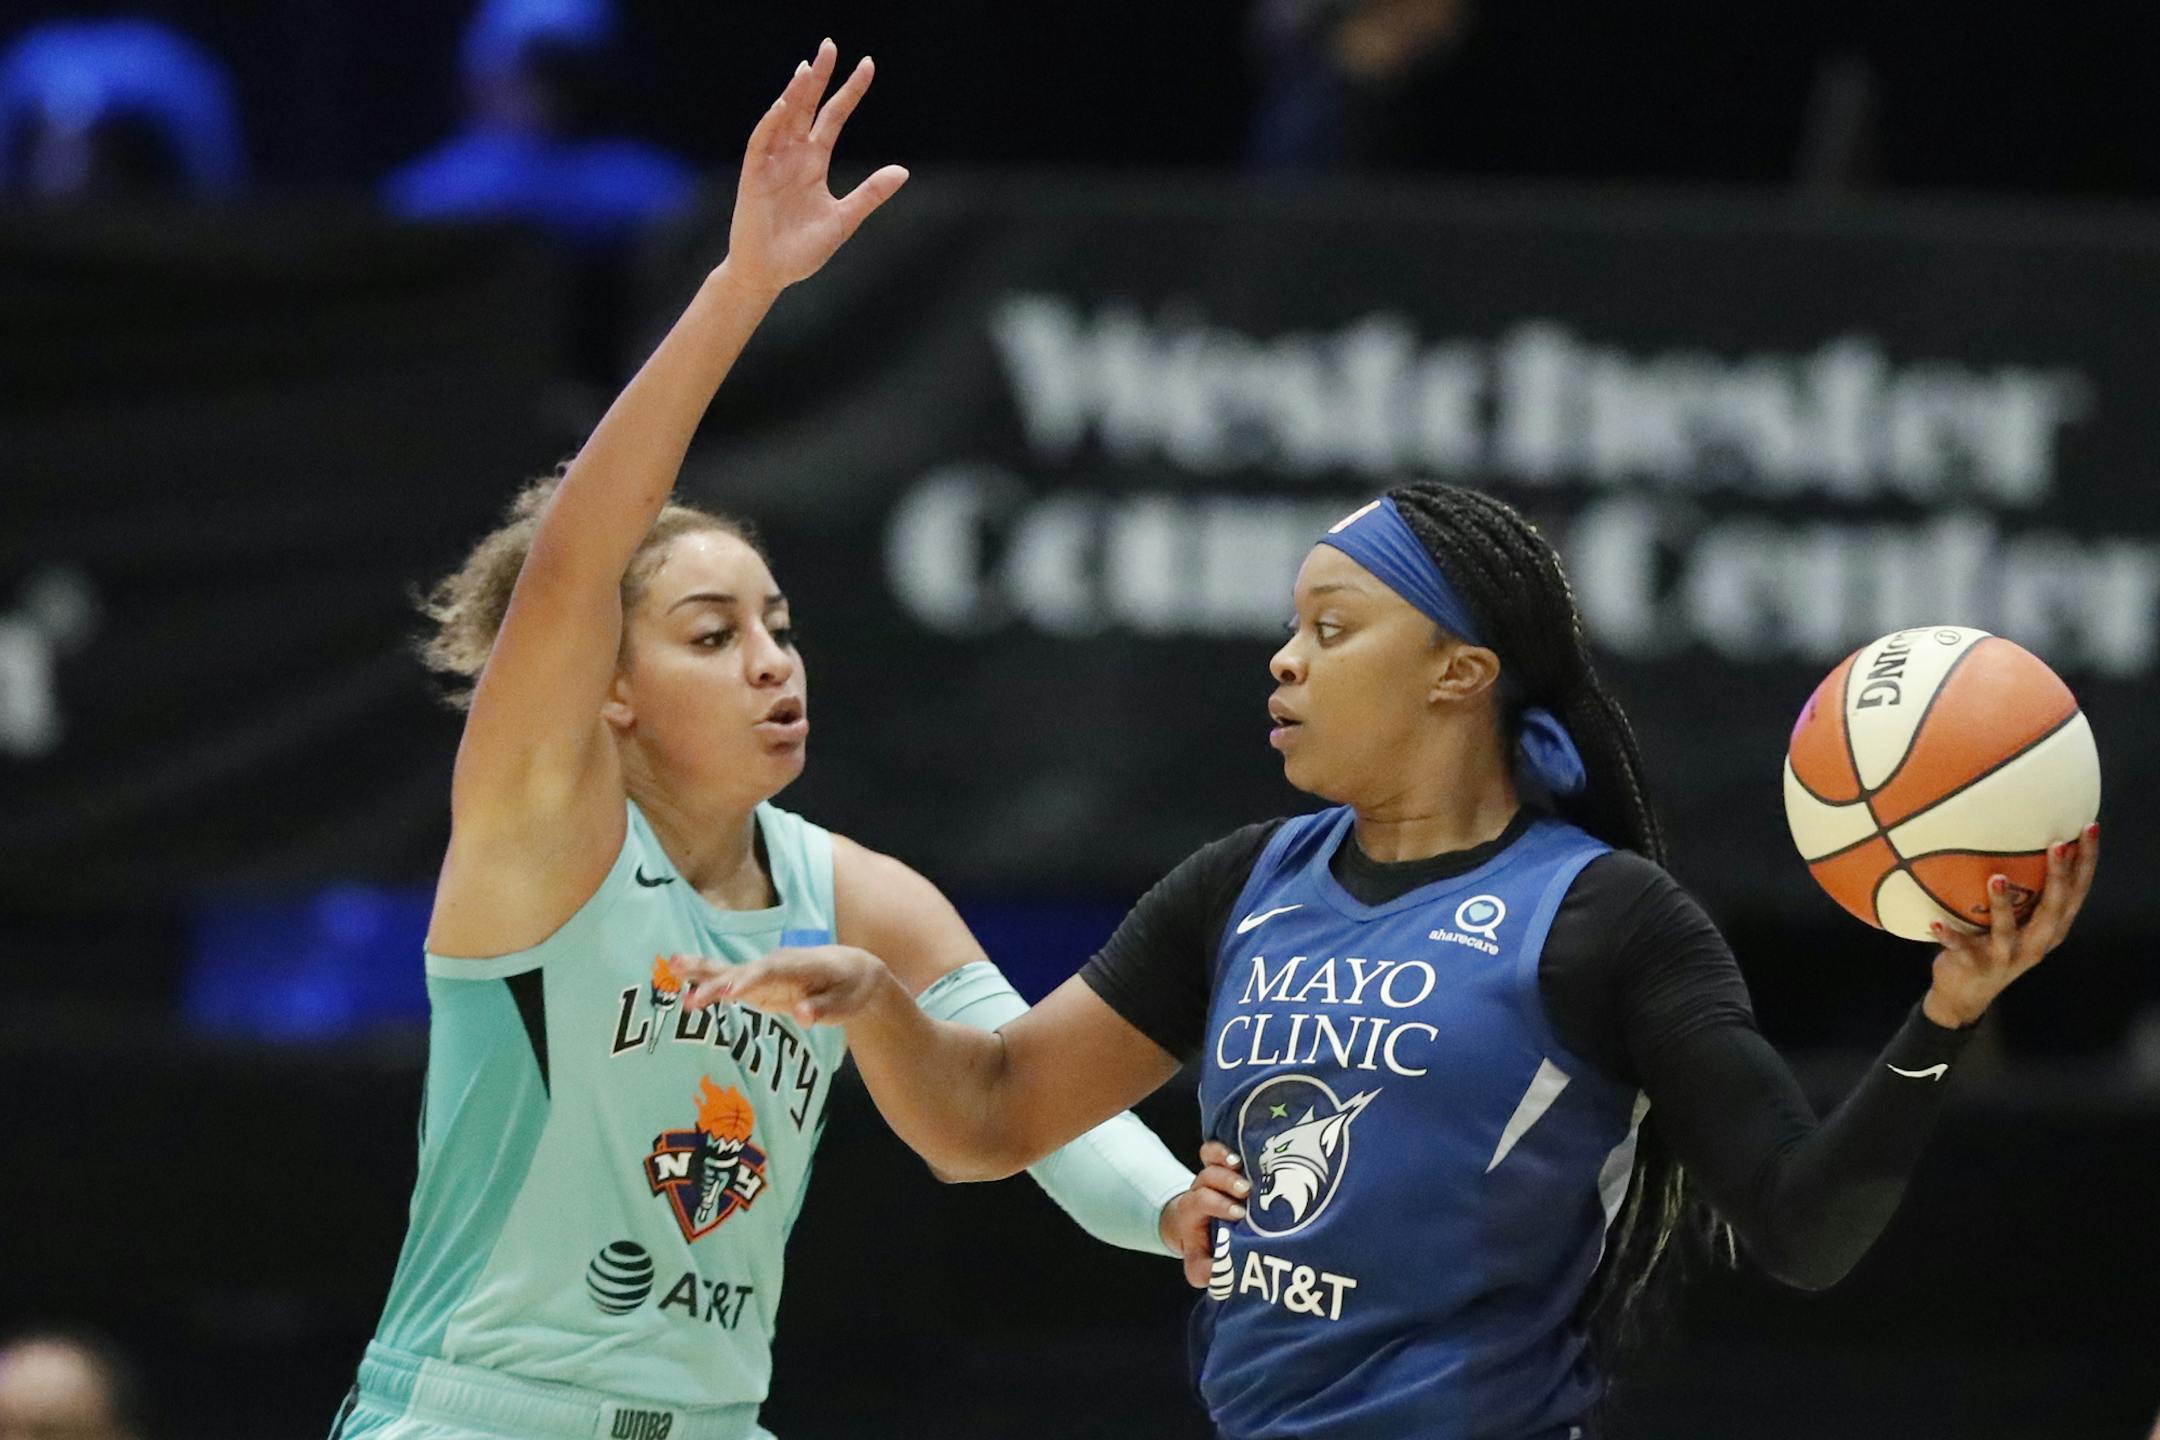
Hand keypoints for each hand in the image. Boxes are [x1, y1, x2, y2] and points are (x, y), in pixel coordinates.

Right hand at [680, 944, 890, 1025]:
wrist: (852, 969)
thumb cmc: (849, 987)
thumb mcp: (845, 1002)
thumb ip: (823, 1009)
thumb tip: (801, 1015)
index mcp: (798, 965)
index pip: (770, 972)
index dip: (749, 981)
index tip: (729, 992)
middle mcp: (775, 963)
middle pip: (742, 970)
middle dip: (716, 982)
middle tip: (689, 998)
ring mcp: (763, 972)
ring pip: (728, 970)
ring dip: (700, 972)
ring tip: (671, 966)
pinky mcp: (755, 983)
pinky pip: (727, 981)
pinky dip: (704, 982)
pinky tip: (680, 983)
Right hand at [724, 38, 908, 296]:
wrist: (769, 275)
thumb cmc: (802, 250)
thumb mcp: (844, 220)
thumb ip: (870, 194)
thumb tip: (903, 171)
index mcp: (814, 162)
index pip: (834, 116)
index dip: (850, 92)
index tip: (868, 65)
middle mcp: (793, 156)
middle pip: (807, 107)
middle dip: (818, 78)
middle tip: (830, 46)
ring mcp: (771, 164)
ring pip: (784, 119)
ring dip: (795, 94)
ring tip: (809, 69)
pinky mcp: (753, 178)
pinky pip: (761, 144)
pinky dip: (771, 124)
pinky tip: (783, 106)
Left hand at [1162, 1141, 1250, 1287]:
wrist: (1195, 1231)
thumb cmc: (1204, 1249)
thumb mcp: (1200, 1266)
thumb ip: (1206, 1271)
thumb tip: (1221, 1272)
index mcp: (1193, 1213)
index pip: (1200, 1202)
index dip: (1218, 1204)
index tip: (1239, 1215)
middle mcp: (1200, 1191)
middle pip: (1207, 1177)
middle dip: (1226, 1182)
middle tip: (1246, 1192)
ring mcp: (1210, 1176)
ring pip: (1212, 1161)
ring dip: (1227, 1161)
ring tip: (1243, 1166)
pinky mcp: (1221, 1167)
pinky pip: (1213, 1150)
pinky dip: (1222, 1148)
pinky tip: (1239, 1152)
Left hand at [1923, 823, 2098, 1028]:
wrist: (1965, 995)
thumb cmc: (1993, 944)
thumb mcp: (2017, 921)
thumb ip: (2025, 893)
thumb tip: (2016, 838)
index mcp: (2050, 928)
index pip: (2076, 891)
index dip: (2086, 862)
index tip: (2090, 827)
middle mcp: (2036, 942)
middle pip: (2054, 909)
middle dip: (2059, 876)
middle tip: (2058, 844)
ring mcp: (2007, 956)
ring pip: (2008, 931)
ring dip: (2002, 905)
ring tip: (1997, 878)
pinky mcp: (1976, 965)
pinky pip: (1962, 949)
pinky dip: (1949, 936)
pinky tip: (1935, 923)